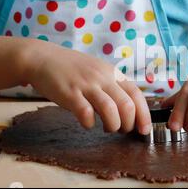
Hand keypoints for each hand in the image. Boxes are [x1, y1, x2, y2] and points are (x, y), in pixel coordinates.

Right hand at [22, 40, 151, 133]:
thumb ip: (113, 87)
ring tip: (108, 128)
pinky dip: (90, 123)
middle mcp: (102, 77)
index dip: (144, 114)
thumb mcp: (98, 72)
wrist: (43, 58)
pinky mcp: (69, 93)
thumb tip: (130, 110)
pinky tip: (87, 123)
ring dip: (113, 125)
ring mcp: (86, 85)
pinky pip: (86, 113)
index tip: (144, 130)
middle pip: (127, 105)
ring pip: (110, 110)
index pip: (136, 94)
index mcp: (112, 73)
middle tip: (122, 130)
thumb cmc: (73, 69)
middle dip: (129, 124)